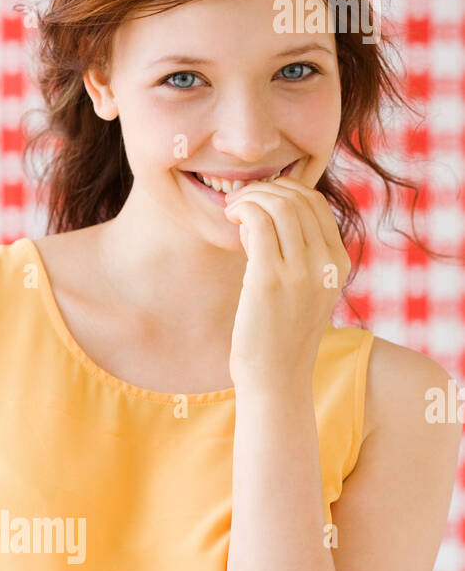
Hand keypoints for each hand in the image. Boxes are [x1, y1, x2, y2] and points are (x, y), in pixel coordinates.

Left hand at [222, 175, 350, 389]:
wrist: (275, 380)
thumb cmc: (281, 337)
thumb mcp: (306, 292)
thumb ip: (302, 256)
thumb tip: (271, 214)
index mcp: (338, 263)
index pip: (316, 204)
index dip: (285, 190)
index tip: (261, 199)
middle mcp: (326, 264)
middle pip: (298, 198)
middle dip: (265, 189)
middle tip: (241, 201)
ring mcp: (300, 272)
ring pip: (278, 205)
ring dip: (250, 198)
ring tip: (233, 210)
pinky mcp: (269, 279)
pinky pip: (258, 222)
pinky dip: (242, 212)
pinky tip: (231, 221)